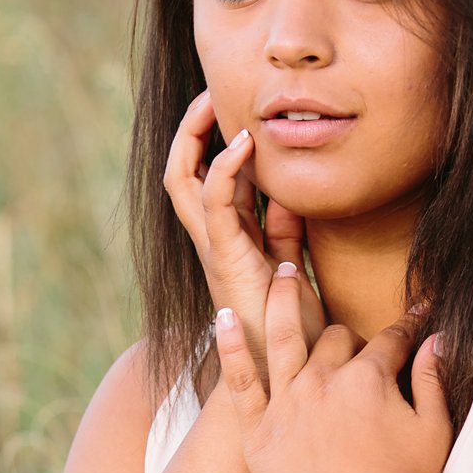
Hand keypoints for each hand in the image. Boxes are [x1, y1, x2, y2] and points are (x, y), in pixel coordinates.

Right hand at [163, 87, 325, 389]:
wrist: (282, 377)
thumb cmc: (289, 332)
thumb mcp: (291, 268)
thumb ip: (285, 232)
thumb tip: (286, 196)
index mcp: (227, 240)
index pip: (206, 180)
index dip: (212, 142)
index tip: (234, 111)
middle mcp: (212, 241)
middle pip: (181, 174)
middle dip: (190, 132)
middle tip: (210, 96)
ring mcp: (214, 248)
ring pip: (182, 182)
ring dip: (193, 139)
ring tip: (213, 105)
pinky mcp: (225, 258)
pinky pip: (213, 203)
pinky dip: (224, 169)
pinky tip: (244, 144)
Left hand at [214, 264, 452, 472]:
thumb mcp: (434, 430)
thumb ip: (433, 379)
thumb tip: (438, 338)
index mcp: (369, 378)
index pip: (387, 340)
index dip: (404, 329)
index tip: (413, 321)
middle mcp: (324, 381)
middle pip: (335, 339)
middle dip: (348, 337)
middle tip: (352, 343)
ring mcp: (286, 404)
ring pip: (284, 338)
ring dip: (282, 301)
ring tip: (278, 275)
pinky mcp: (257, 432)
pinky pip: (238, 380)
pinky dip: (229, 346)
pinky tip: (222, 318)